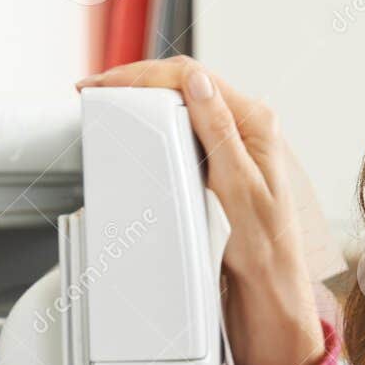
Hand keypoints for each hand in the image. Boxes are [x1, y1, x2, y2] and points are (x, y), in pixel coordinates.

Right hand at [76, 57, 325, 364]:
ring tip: (109, 101)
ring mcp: (233, 144)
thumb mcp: (238, 187)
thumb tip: (197, 82)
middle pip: (184, 84)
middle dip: (137, 82)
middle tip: (95, 89)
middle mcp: (246, 127)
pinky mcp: (220, 163)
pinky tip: (137, 126)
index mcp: (255, 123)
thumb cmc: (264, 248)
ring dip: (144, 99)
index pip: (193, 78)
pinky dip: (155, 123)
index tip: (106, 83)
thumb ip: (219, 131)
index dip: (143, 75)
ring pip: (182, 104)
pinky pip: (184, 130)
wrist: (270, 289)